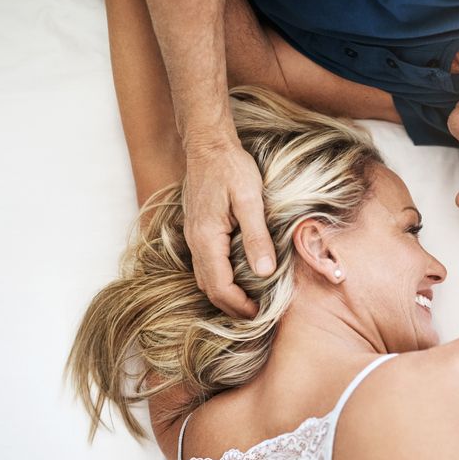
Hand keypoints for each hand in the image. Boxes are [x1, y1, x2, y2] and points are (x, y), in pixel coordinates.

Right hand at [182, 139, 275, 317]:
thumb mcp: (249, 199)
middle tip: (257, 315)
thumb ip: (256, 236)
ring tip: (249, 302)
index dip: (239, 305)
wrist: (208, 144)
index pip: (219, 286)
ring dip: (225, 295)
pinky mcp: (198, 230)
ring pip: (205, 278)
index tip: (260, 313)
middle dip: (231, 306)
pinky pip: (205, 265)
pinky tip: (238, 278)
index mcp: (207, 238)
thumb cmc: (231, 167)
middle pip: (209, 288)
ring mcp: (194, 236)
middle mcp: (195, 242)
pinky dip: (220, 279)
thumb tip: (264, 272)